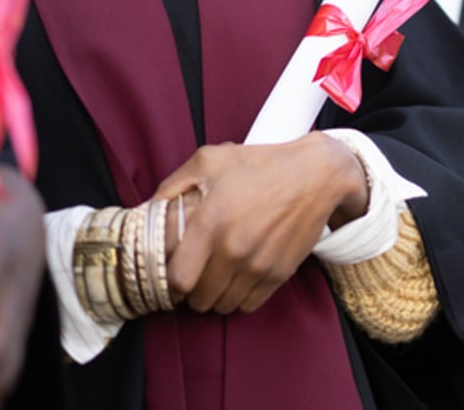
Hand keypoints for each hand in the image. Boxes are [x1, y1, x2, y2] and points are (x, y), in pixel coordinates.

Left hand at [153, 132, 367, 314]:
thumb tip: (149, 208)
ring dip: (214, 298)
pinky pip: (250, 304)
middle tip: (193, 280)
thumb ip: (172, 184)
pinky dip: (239, 299)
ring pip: (223, 305)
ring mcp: (258, 265)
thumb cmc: (260, 164)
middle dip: (191, 293)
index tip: (171, 277)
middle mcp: (233, 249)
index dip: (169, 284)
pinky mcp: (279, 273)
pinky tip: (236, 281)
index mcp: (210, 222)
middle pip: (199, 298)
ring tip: (214, 281)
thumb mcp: (209, 160)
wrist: (315, 175)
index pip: (178, 279)